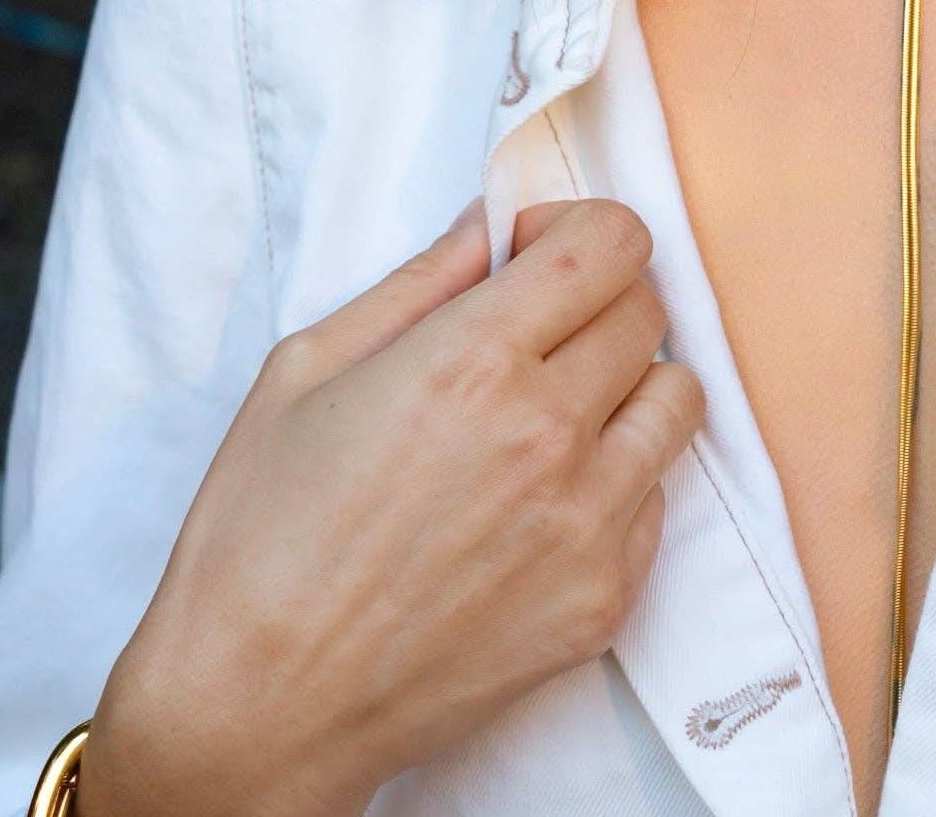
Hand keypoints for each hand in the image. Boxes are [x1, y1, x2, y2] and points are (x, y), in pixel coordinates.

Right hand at [80, 198, 704, 816]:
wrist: (258, 707)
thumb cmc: (261, 537)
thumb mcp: (307, 368)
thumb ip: (418, 282)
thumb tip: (487, 228)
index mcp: (473, 359)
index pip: (612, 243)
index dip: (577, 230)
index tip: (534, 256)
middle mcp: (549, 432)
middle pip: (648, 310)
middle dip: (596, 299)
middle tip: (536, 332)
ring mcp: (587, 522)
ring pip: (677, 399)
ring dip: (628, 384)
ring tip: (556, 410)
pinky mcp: (604, 600)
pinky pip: (657, 496)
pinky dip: (618, 479)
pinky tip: (542, 497)